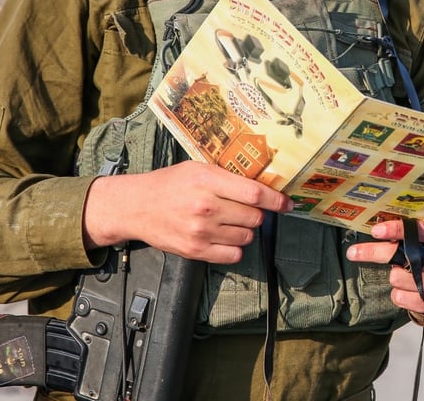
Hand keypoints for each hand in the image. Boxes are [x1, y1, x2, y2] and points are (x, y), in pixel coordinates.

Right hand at [82, 161, 292, 263]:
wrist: (136, 206)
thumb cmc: (170, 184)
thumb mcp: (198, 168)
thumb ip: (228, 177)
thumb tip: (263, 186)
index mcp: (207, 180)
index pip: (254, 193)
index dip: (276, 200)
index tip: (287, 203)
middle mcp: (205, 207)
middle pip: (253, 217)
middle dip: (257, 214)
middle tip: (246, 209)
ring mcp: (200, 231)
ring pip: (246, 237)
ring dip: (246, 231)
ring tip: (230, 222)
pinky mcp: (194, 251)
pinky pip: (232, 255)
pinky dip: (235, 247)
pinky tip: (225, 237)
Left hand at [346, 219, 423, 315]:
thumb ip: (411, 235)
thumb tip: (376, 230)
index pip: (419, 231)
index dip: (396, 230)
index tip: (375, 230)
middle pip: (402, 257)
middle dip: (374, 253)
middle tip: (353, 252)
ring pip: (396, 278)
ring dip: (394, 277)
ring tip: (406, 275)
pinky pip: (399, 297)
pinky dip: (398, 294)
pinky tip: (409, 290)